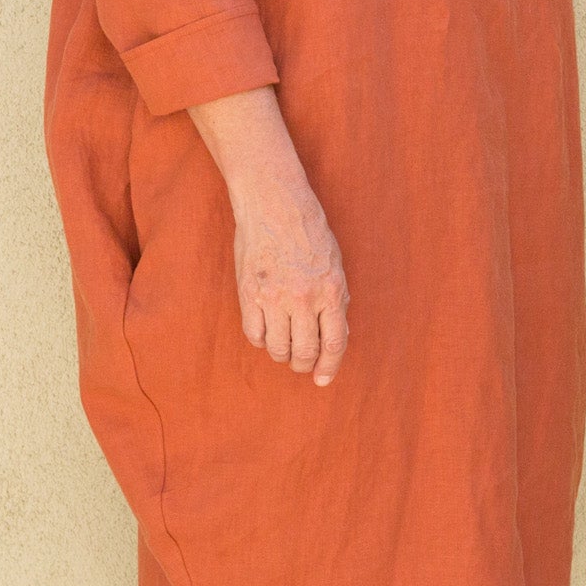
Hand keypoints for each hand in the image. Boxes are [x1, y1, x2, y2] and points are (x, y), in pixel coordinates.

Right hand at [228, 175, 348, 384]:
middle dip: (304, 365)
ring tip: (285, 344)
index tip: (322, 378)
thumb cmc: (309, 234)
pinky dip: (262, 340)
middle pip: (304, 352)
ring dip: (282, 354)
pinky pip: (254, 335)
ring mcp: (274, 297)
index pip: (334, 343)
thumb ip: (336, 302)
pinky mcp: (249, 293)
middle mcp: (304, 298)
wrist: (274, 206)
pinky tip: (266, 330)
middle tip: (302, 363)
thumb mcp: (335, 267)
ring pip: (278, 348)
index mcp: (331, 291)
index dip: (329, 367)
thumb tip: (335, 337)